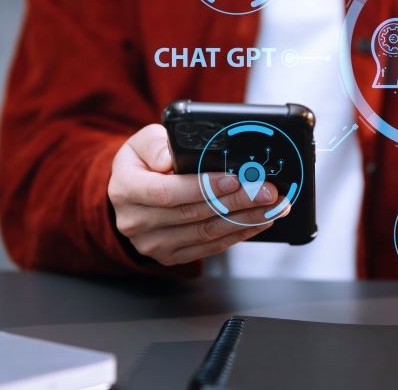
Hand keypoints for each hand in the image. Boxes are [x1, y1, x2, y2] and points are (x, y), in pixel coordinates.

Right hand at [107, 124, 287, 265]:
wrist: (133, 193)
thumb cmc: (143, 163)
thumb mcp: (143, 141)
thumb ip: (156, 144)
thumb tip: (170, 158)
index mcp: (125, 189)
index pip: (167, 192)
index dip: (204, 187)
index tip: (234, 180)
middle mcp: (135, 221)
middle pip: (193, 214)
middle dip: (237, 201)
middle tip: (266, 191)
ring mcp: (152, 243)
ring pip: (206, 233)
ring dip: (245, 219)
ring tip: (271, 206)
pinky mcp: (170, 256)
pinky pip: (210, 247)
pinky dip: (238, 234)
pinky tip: (258, 222)